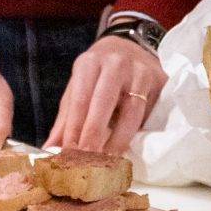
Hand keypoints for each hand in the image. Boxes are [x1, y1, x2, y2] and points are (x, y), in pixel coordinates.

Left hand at [48, 35, 166, 153]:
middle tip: (87, 161)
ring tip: (108, 162)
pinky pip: (148, 112)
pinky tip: (129, 149)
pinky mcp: (160, 82)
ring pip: (131, 110)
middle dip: (94, 134)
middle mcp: (116, 64)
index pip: (80, 99)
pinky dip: (138, 133)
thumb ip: (66, 119)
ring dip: (119, 139)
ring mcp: (141, 71)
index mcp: (90, 63)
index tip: (68, 154)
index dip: (74, 128)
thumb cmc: (98, 75)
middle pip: (104, 102)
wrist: (130, 49)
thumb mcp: (78, 88)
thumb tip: (50, 150)